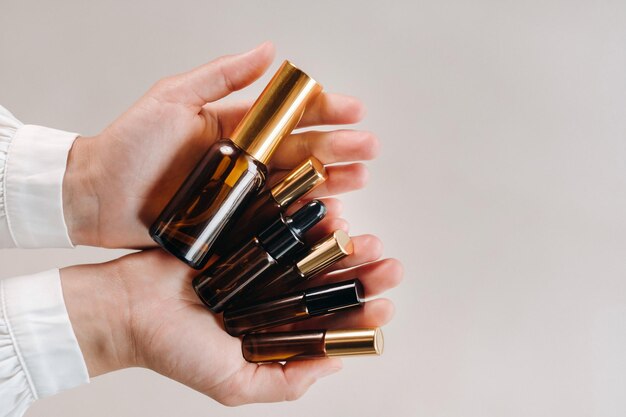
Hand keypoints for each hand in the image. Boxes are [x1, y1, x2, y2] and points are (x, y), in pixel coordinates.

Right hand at [61, 223, 401, 403]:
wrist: (124, 307)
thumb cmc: (173, 350)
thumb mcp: (233, 384)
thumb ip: (285, 382)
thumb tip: (335, 364)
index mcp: (272, 333)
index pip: (327, 325)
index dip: (360, 316)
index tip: (386, 306)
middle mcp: (270, 297)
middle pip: (326, 284)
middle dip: (361, 276)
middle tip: (389, 265)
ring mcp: (257, 263)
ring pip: (309, 251)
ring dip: (339, 243)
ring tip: (363, 237)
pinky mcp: (240, 233)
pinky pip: (278, 221)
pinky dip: (303, 216)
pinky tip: (327, 210)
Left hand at [63, 42, 378, 247]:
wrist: (96, 196)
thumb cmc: (129, 145)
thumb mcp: (174, 97)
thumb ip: (222, 75)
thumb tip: (269, 50)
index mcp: (236, 128)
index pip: (289, 117)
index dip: (323, 112)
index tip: (353, 110)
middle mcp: (246, 160)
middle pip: (300, 152)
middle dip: (337, 147)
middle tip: (368, 147)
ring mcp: (241, 193)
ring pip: (295, 186)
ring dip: (331, 181)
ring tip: (359, 177)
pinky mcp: (233, 223)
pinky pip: (273, 219)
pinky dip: (302, 216)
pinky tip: (329, 213)